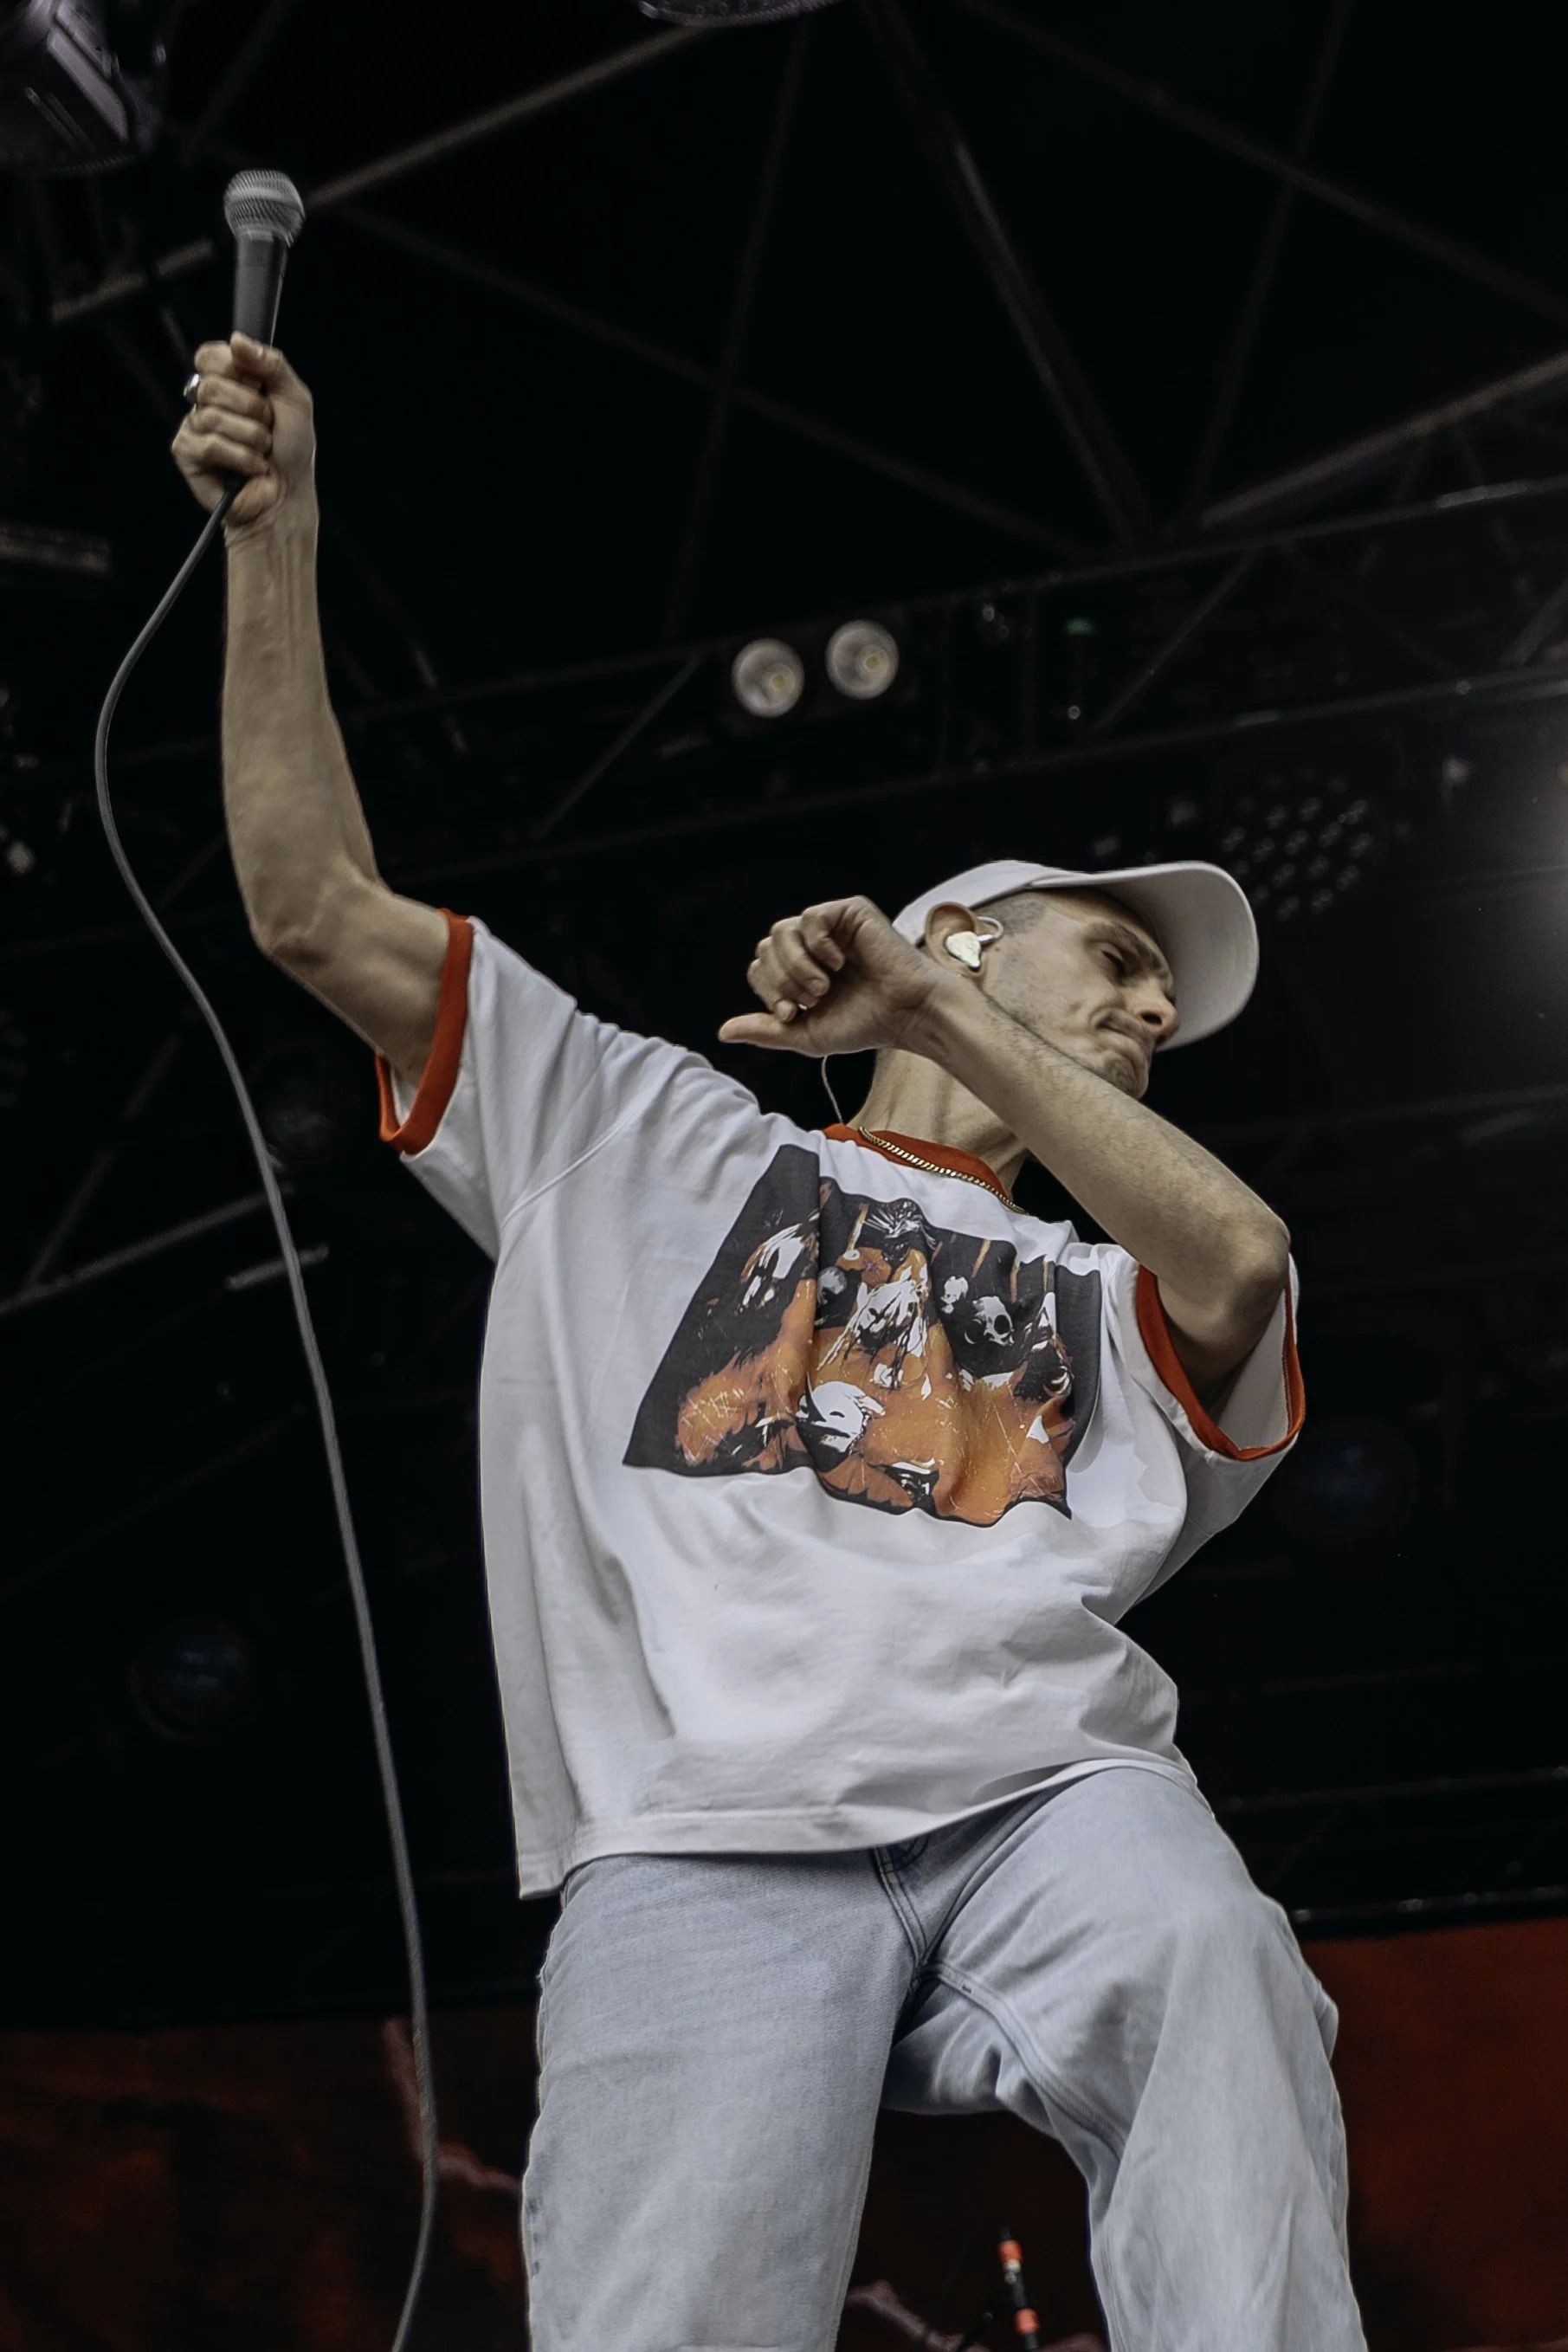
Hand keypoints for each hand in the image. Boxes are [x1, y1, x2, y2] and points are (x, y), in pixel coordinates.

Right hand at [171, 333, 314, 531]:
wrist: (288, 494)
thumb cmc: (291, 448)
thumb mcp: (294, 398)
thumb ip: (271, 363)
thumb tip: (237, 340)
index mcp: (227, 381)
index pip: (209, 355)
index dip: (235, 370)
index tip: (259, 389)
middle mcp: (205, 400)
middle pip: (212, 385)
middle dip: (252, 410)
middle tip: (267, 427)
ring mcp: (193, 425)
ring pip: (213, 417)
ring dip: (252, 438)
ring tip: (261, 452)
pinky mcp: (186, 453)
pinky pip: (210, 444)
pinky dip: (241, 459)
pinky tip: (249, 469)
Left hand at [718, 895, 950, 1056]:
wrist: (907, 1014)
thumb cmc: (864, 1024)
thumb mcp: (806, 1035)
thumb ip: (766, 1031)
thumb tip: (723, 1032)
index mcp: (800, 970)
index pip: (759, 967)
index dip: (767, 991)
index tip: (790, 1014)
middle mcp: (812, 946)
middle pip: (767, 948)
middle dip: (782, 980)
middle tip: (812, 999)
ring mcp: (830, 928)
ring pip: (783, 931)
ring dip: (797, 965)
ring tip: (823, 986)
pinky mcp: (849, 912)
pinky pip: (811, 917)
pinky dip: (819, 944)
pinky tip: (839, 962)